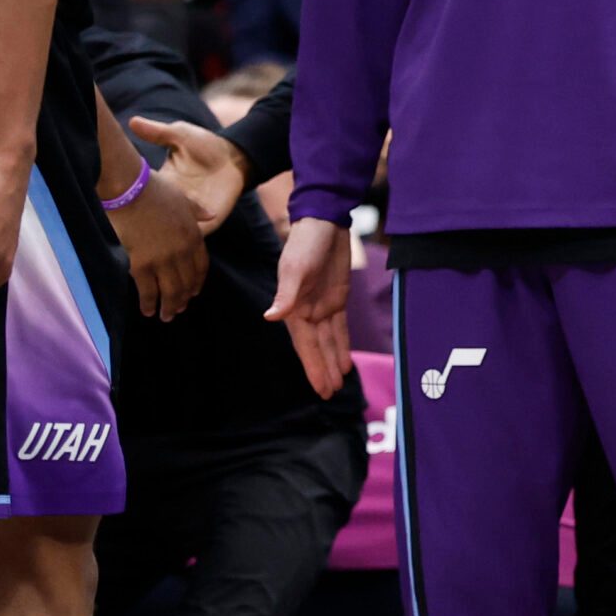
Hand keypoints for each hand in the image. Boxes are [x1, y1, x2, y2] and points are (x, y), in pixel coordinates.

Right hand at [107, 169, 207, 319]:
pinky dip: (149, 303)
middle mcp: (182, 251)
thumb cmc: (154, 189)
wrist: (130, 189)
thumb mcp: (183, 197)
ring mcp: (163, 259)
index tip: (193, 293)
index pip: (201, 267)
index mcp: (194, 235)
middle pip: (187, 283)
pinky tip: (147, 311)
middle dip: (183, 300)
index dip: (197, 283)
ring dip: (169, 307)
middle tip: (178, 310)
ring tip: (165, 316)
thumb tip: (212, 216)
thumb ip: (198, 210)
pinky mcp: (141, 264)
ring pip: (171, 291)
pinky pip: (148, 290)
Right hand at [127, 113, 247, 232]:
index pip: (142, 197)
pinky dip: (188, 240)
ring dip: (166, 236)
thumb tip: (132, 121)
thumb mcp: (180, 135)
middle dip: (146, 222)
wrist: (235, 158)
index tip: (127, 199)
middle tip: (144, 219)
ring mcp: (189, 215)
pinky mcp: (206, 223)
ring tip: (163, 231)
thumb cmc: (205, 145)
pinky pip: (193, 239)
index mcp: (161, 184)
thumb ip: (158, 132)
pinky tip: (184, 235)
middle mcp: (172, 203)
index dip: (133, 200)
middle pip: (152, 220)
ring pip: (171, 235)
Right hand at [267, 216, 352, 396]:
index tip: (321, 389)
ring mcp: (322, 305)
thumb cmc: (305, 243)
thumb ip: (286, 295)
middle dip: (324, 370)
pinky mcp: (336, 297)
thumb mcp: (295, 268)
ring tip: (339, 383)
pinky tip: (346, 359)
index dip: (313, 367)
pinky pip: (340, 326)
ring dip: (333, 360)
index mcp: (295, 309)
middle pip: (317, 347)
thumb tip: (270, 317)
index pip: (305, 345)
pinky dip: (342, 342)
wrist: (324, 221)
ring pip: (329, 340)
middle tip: (330, 394)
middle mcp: (307, 311)